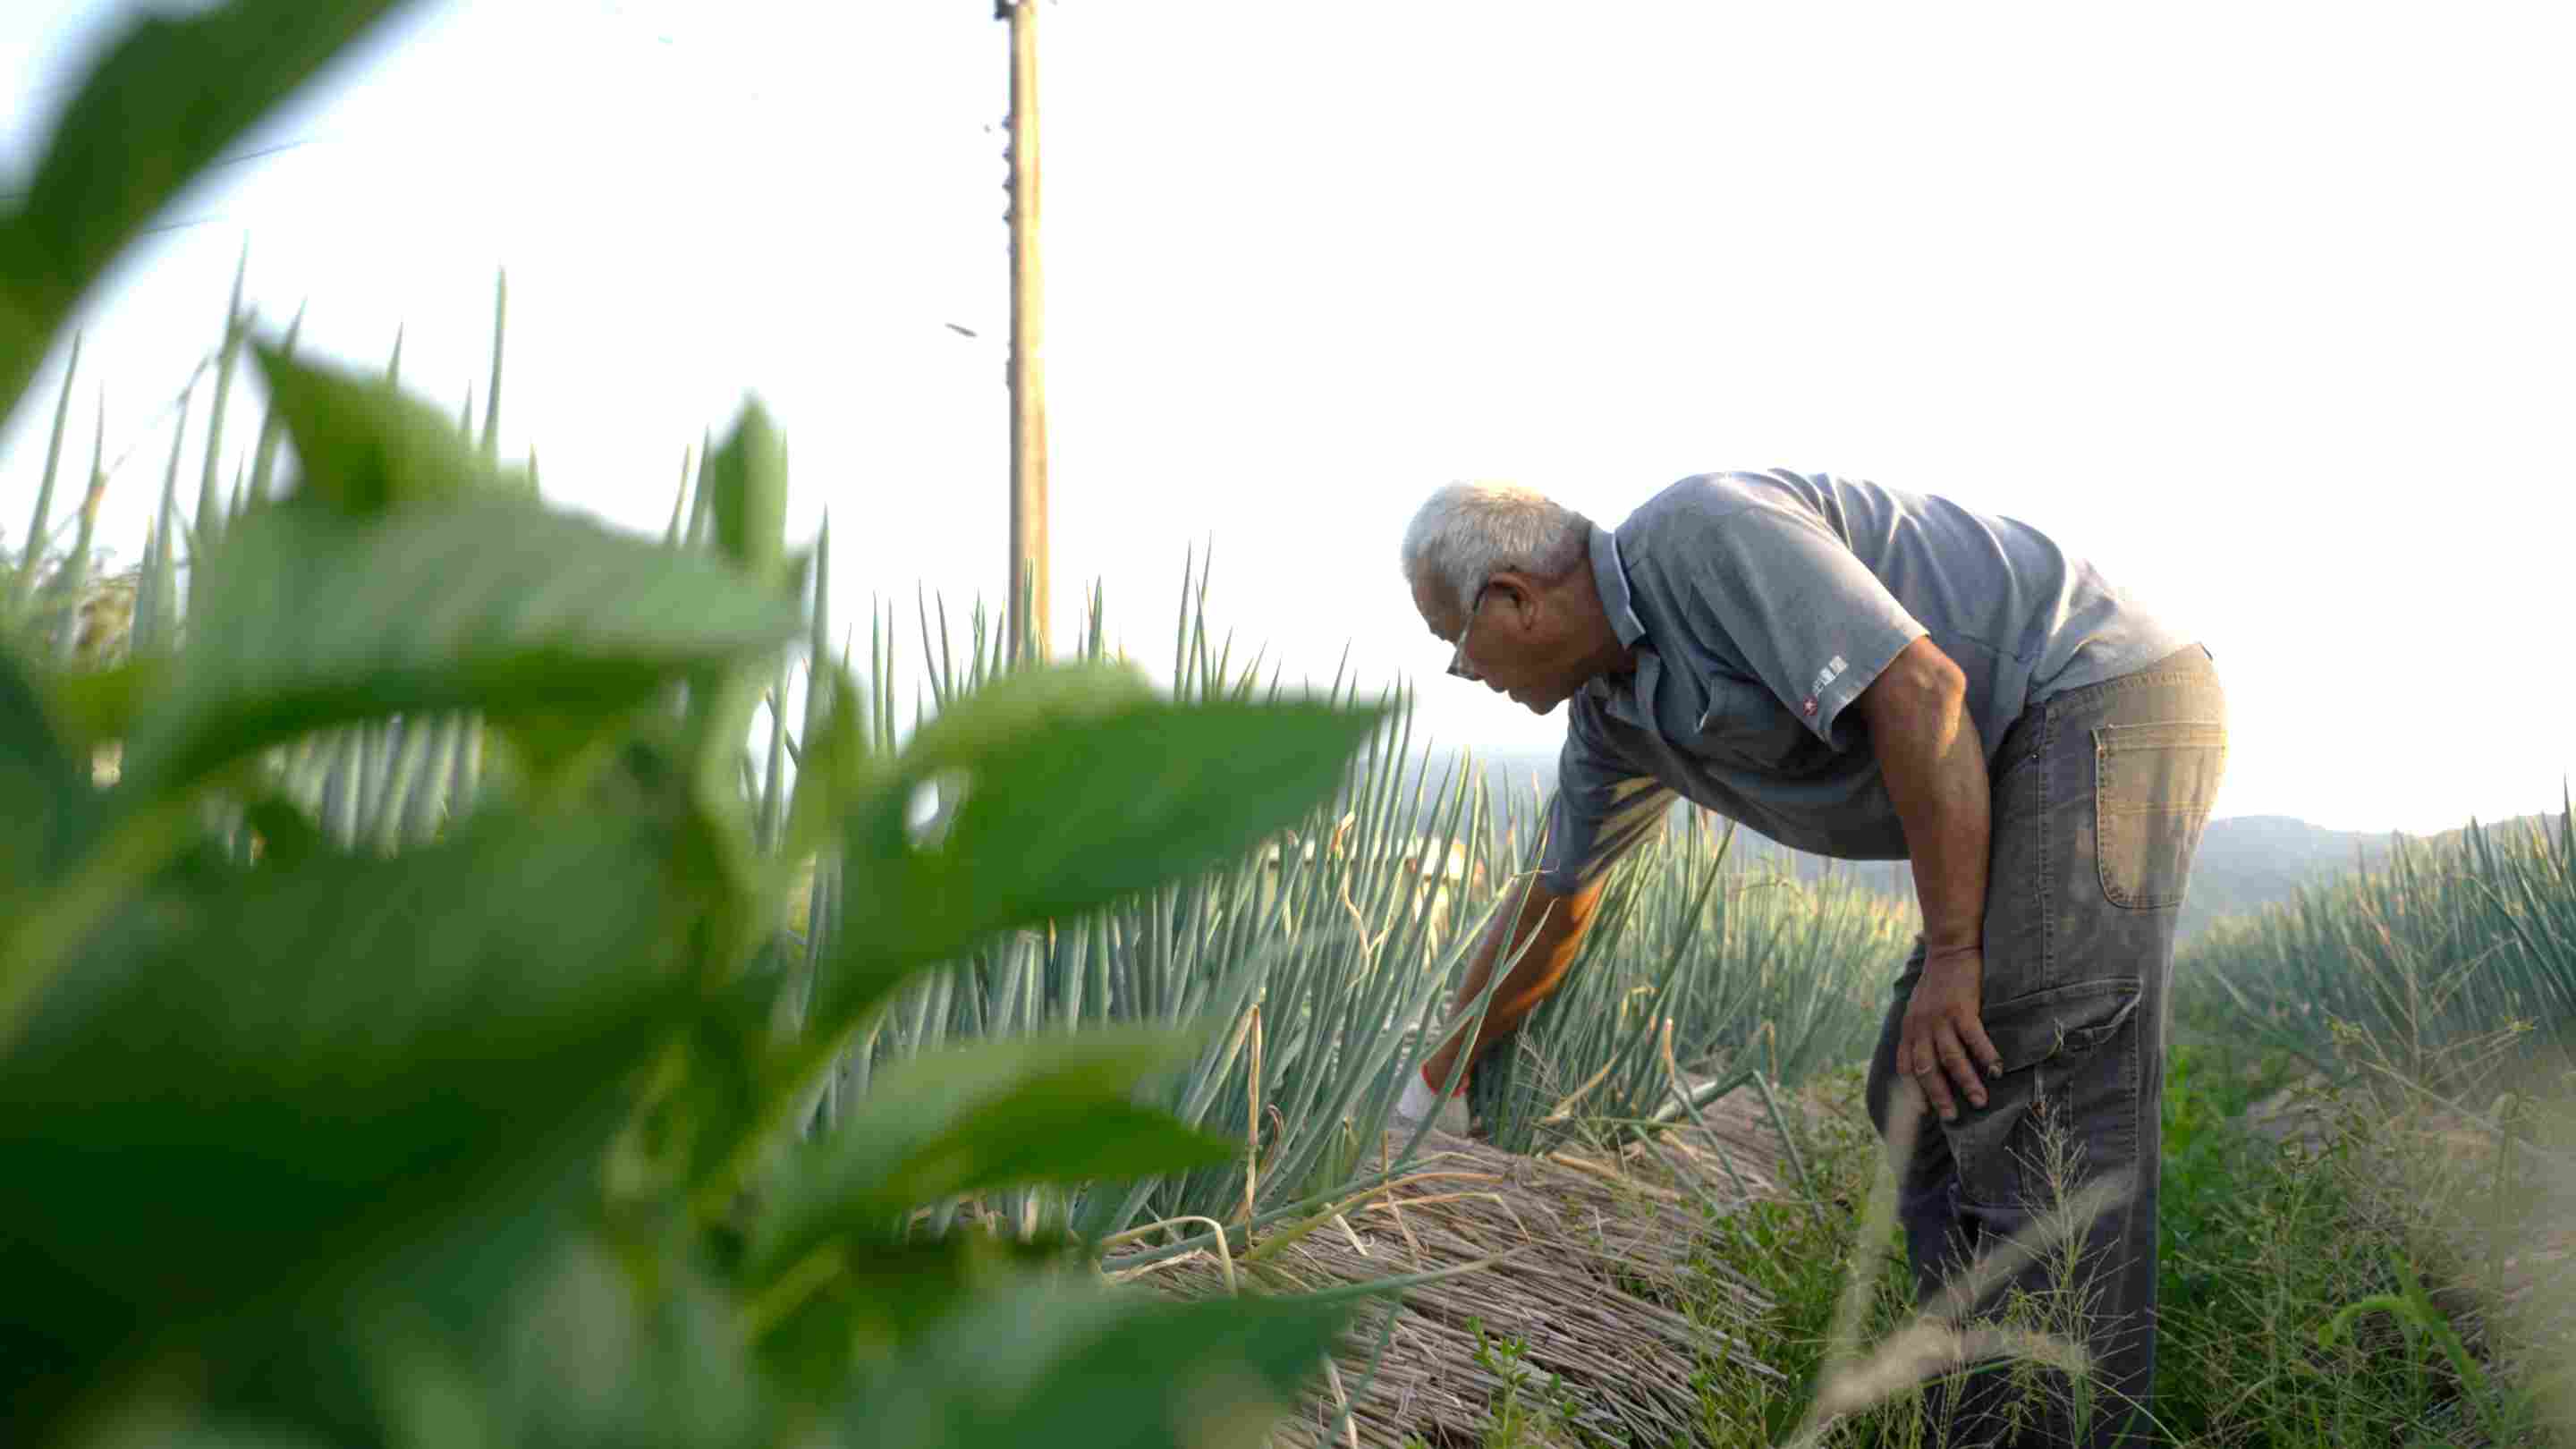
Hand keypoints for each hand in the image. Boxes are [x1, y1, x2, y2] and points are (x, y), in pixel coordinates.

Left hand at [1897, 946, 2002, 1122]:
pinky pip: (1974, 1039)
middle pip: (1927, 1069)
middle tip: (1951, 1117)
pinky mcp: (1961, 1009)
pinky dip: (1985, 1056)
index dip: (1914, 1090)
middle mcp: (1920, 1026)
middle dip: (1938, 1096)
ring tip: (1980, 1101)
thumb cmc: (1939, 982)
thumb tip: (1927, 1062)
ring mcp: (1940, 1018)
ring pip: (1951, 1059)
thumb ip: (1919, 1033)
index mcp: (1909, 1028)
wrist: (1950, 948)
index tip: (1924, 1112)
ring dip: (1966, 1082)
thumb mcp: (1918, 1008)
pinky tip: (1996, 1071)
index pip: (1907, 1067)